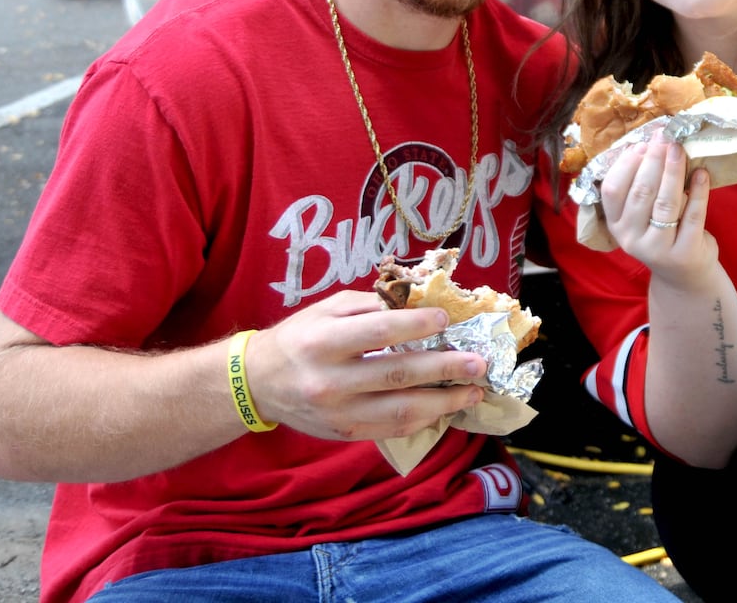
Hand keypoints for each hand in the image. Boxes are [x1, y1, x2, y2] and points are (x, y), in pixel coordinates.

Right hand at [245, 289, 490, 441]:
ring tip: (473, 391)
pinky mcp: (346, 434)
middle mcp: (330, 382)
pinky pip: (393, 430)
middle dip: (444, 369)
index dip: (417, 325)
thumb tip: (421, 301)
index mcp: (323, 343)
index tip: (445, 319)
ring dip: (444, 403)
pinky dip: (424, 419)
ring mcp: (339, 414)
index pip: (379, 332)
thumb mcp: (328, 310)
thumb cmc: (300, 338)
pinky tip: (445, 408)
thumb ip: (372, 305)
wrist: (259, 383)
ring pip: (401, 412)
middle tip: (478, 362)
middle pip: (397, 375)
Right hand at [598, 131, 716, 284]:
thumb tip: (649, 144)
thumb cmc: (661, 233)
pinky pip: (693, 215)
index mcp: (615, 225)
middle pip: (641, 192)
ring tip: (680, 149)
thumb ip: (640, 187)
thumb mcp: (641, 217)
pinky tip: (702, 173)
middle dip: (653, 161)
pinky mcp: (685, 252)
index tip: (642, 144)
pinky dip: (699, 191)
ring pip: (665, 203)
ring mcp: (658, 248)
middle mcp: (631, 238)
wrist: (684, 276)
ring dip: (673, 171)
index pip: (612, 190)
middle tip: (665, 139)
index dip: (626, 164)